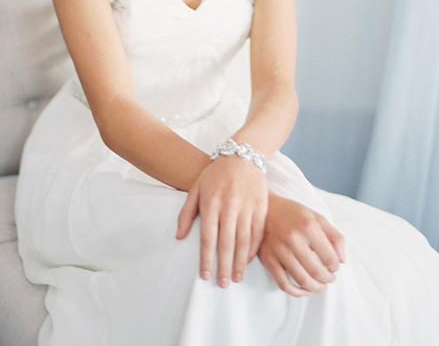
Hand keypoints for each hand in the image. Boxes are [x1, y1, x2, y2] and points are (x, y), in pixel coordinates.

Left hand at [176, 156, 267, 287]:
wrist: (242, 155)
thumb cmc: (215, 173)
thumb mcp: (195, 188)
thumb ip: (186, 213)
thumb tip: (178, 236)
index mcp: (211, 202)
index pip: (207, 237)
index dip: (206, 259)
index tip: (205, 276)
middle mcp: (229, 205)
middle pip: (226, 242)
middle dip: (224, 266)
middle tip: (222, 284)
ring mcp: (247, 206)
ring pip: (244, 240)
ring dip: (240, 262)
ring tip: (236, 278)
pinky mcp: (261, 206)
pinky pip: (258, 232)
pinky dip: (253, 249)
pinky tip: (248, 260)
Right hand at [258, 192, 345, 296]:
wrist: (266, 208)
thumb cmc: (295, 214)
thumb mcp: (318, 218)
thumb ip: (335, 237)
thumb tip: (342, 260)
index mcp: (308, 227)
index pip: (330, 258)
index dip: (336, 266)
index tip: (334, 266)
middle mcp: (293, 239)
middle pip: (317, 272)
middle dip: (327, 279)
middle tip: (329, 278)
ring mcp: (278, 249)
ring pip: (302, 280)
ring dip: (315, 288)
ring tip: (320, 285)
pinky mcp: (267, 258)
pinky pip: (283, 283)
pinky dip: (296, 292)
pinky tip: (304, 290)